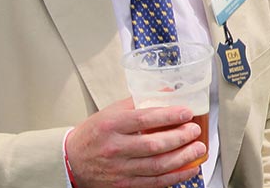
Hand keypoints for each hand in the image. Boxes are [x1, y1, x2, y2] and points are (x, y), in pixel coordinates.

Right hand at [65, 98, 205, 187]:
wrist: (70, 162)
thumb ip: (138, 102)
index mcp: (111, 125)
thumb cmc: (93, 134)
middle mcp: (114, 148)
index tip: (187, 113)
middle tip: (195, 131)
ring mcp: (119, 169)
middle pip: (154, 144)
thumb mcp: (111, 112)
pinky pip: (154, 183)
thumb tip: (167, 92)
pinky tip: (189, 169)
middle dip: (180, 138)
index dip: (169, 116)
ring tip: (198, 149)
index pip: (145, 119)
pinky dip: (175, 177)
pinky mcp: (123, 185)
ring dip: (183, 158)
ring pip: (157, 166)